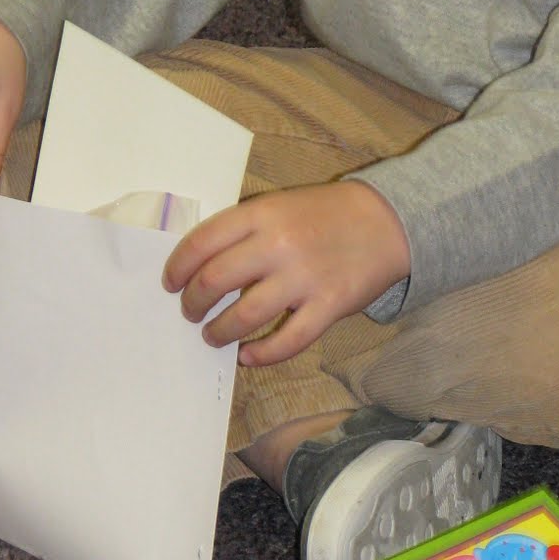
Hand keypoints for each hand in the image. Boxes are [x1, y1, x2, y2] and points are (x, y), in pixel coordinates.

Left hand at [162, 180, 409, 366]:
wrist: (387, 221)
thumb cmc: (326, 213)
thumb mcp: (281, 204)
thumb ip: (245, 229)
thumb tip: (202, 265)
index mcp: (262, 214)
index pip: (202, 243)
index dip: (178, 268)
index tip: (171, 283)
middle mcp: (278, 244)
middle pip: (215, 281)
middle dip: (193, 303)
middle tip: (191, 312)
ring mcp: (304, 277)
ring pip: (244, 316)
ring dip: (220, 332)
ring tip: (213, 336)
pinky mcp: (328, 306)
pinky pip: (287, 341)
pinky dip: (261, 354)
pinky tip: (248, 356)